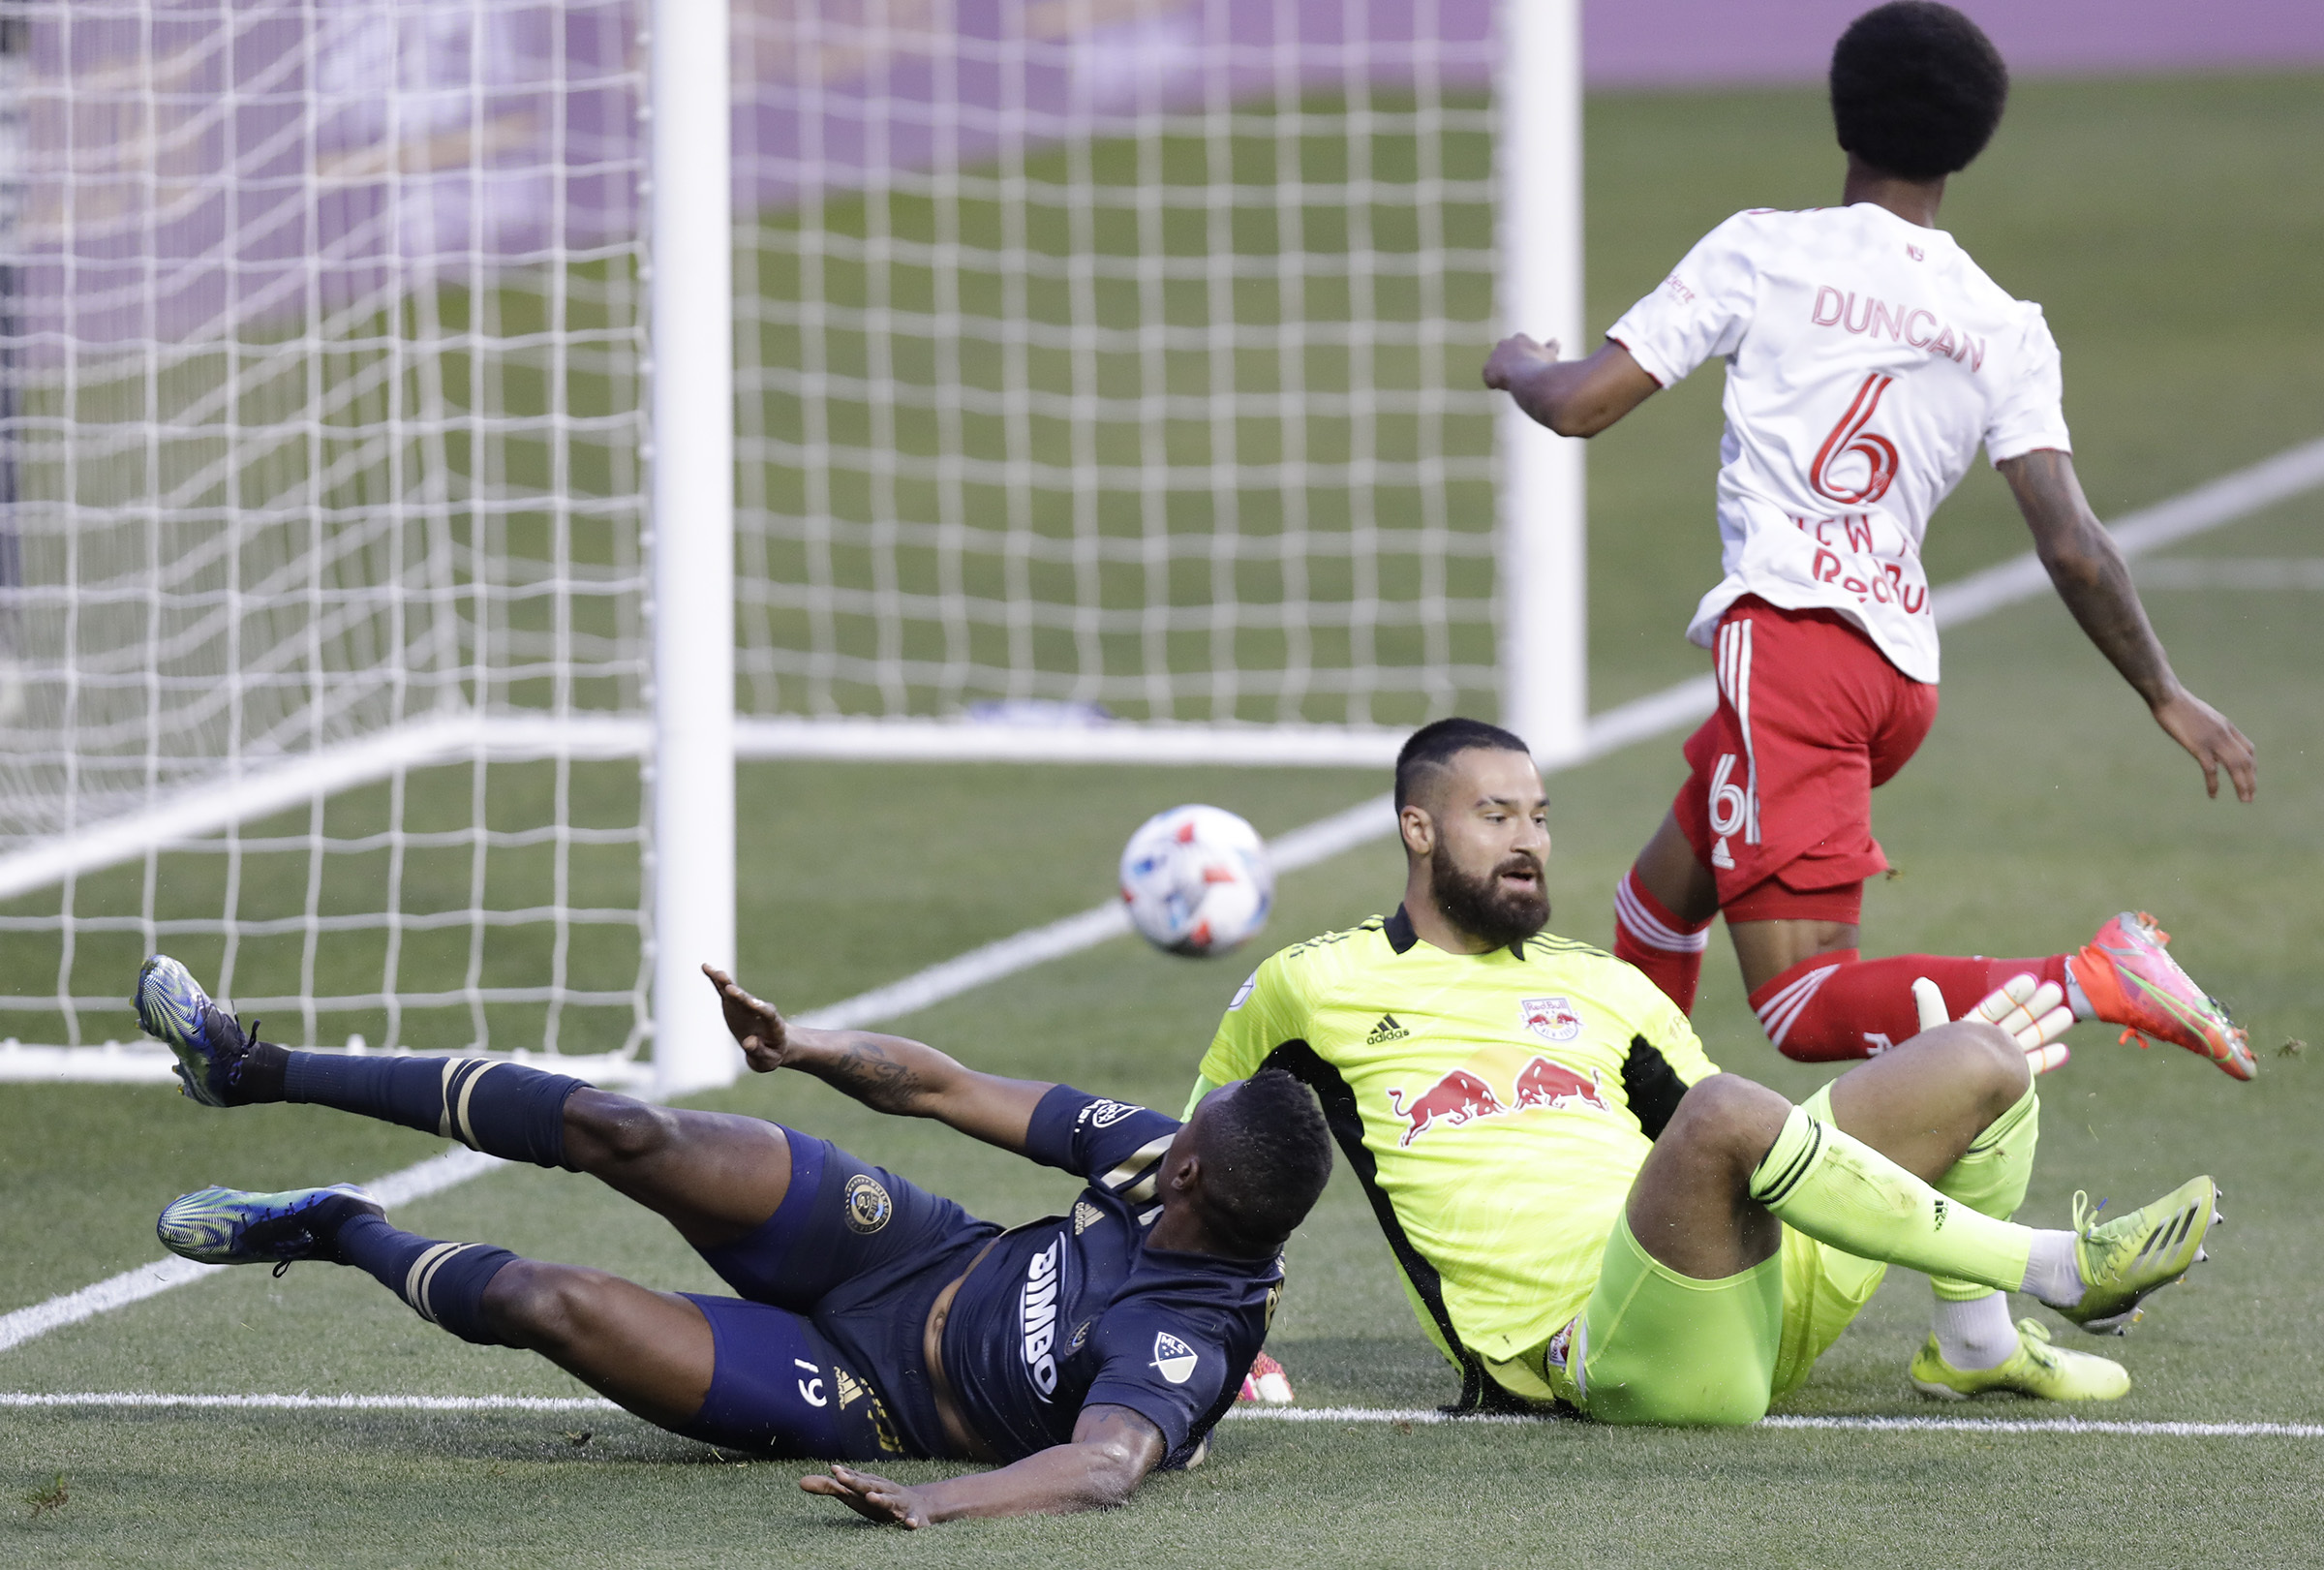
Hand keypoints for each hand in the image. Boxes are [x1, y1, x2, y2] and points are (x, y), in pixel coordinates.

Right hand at [700, 964, 790, 1072]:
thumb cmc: (772, 1055)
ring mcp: (745, 1006)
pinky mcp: (733, 1004)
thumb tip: (748, 1042)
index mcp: (773, 1025)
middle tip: (730, 989)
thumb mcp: (768, 1060)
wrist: (773, 1044)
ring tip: (716, 973)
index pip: (768, 1014)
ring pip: (736, 993)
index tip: (752, 1003)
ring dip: (726, 983)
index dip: (760, 1008)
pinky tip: (706, 968)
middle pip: (750, 1001)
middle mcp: (759, 1010)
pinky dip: (716, 981)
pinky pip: (723, 991)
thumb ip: (759, 1052)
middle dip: (740, 996)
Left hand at [800, 1463, 930, 1528]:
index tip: (833, 1469)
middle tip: (841, 1477)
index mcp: (870, 1486)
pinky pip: (913, 1521)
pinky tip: (910, 1525)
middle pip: (869, 1486)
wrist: (920, 1505)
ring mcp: (899, 1504)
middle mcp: (884, 1491)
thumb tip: (801, 1481)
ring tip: (871, 1497)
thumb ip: (830, 1488)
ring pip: (890, 1501)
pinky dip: (912, 1522)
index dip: (845, 1476)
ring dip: (881, 1499)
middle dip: (856, 1482)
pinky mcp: (913, 1518)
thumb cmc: (879, 1499)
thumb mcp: (855, 1494)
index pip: (855, 1480)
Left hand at [1482, 332, 1560, 391]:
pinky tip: (1505, 387)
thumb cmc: (1542, 366)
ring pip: (1496, 367)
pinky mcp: (1487, 369)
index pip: (1519, 348)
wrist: (1529, 377)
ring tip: (1514, 382)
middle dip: (1510, 366)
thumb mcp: (1550, 355)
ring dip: (1502, 375)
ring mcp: (1494, 355)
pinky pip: (1489, 379)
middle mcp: (1504, 343)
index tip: (1529, 369)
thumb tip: (1557, 340)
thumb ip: (1551, 347)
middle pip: (1505, 356)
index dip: (1524, 360)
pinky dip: (1495, 384)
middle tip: (1520, 377)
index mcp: (1520, 338)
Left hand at [1915, 973, 2072, 1074]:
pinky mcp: (2010, 1081)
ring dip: (2047, 1028)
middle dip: (2036, 1006)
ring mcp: (2001, 1061)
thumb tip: (1920, 982)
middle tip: (2056, 990)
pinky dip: (2046, 1059)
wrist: (1946, 1099)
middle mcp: (1989, 1043)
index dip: (2012, 994)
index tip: (2029, 980)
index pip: (1995, 1007)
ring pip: (2028, 1040)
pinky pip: (2031, 1067)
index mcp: (1972, 1028)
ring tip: (2068, 1014)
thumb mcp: (1934, 1032)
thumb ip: (1931, 1007)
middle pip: (2017, 1020)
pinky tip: (2062, 1051)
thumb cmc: (1937, 1064)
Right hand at [2150, 689, 2255, 802]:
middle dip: (2251, 780)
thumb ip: (2207, 724)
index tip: (2250, 777)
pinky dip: (2214, 784)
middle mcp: (2224, 733)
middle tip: (2250, 796)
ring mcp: (2213, 740)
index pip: (2248, 748)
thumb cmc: (2177, 703)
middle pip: (2246, 760)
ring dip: (2242, 784)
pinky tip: (2213, 795)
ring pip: (2236, 766)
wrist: (2167, 695)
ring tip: (2245, 799)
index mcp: (2225, 725)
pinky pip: (2211, 769)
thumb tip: (2204, 730)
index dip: (2252, 765)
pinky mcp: (2198, 746)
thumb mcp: (2199, 713)